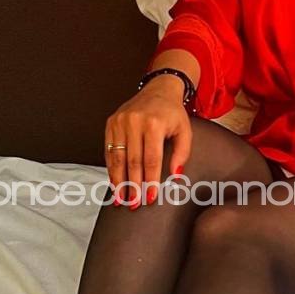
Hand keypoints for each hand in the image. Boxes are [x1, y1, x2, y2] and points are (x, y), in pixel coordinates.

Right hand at [104, 76, 191, 208]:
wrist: (158, 90)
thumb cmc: (172, 113)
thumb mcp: (185, 131)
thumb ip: (182, 154)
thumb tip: (175, 176)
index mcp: (154, 124)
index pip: (151, 160)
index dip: (149, 181)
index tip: (149, 197)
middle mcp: (134, 122)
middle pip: (132, 161)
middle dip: (133, 185)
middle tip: (134, 203)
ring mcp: (120, 122)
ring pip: (117, 158)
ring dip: (119, 181)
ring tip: (121, 198)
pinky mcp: (111, 123)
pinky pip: (109, 150)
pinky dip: (111, 169)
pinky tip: (114, 182)